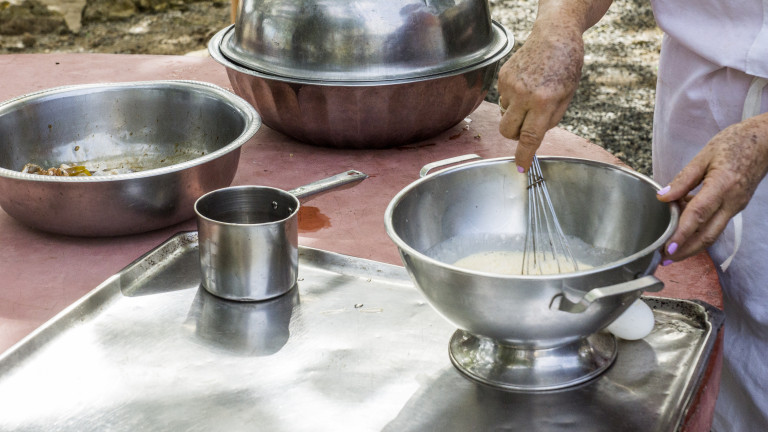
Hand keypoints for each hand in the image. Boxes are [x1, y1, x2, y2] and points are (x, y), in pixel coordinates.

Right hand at [497, 0, 612, 171]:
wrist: (555, 36)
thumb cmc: (566, 66)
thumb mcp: (567, 96)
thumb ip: (550, 119)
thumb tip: (533, 137)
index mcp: (544, 101)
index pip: (530, 137)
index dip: (523, 156)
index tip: (519, 168)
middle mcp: (524, 94)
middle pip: (508, 131)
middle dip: (515, 135)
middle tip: (527, 127)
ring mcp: (510, 85)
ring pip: (505, 115)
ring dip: (515, 114)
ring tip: (531, 95)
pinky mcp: (502, 77)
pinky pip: (503, 99)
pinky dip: (513, 97)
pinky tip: (526, 83)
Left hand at [656, 113, 767, 261]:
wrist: (766, 142)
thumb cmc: (735, 143)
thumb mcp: (705, 155)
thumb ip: (683, 179)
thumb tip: (663, 197)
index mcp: (722, 185)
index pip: (698, 215)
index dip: (682, 233)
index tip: (668, 248)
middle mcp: (732, 201)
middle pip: (707, 234)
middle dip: (686, 251)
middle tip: (665, 260)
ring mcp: (736, 206)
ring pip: (713, 233)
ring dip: (692, 245)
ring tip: (671, 252)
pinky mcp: (736, 206)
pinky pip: (716, 223)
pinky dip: (700, 230)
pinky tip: (683, 229)